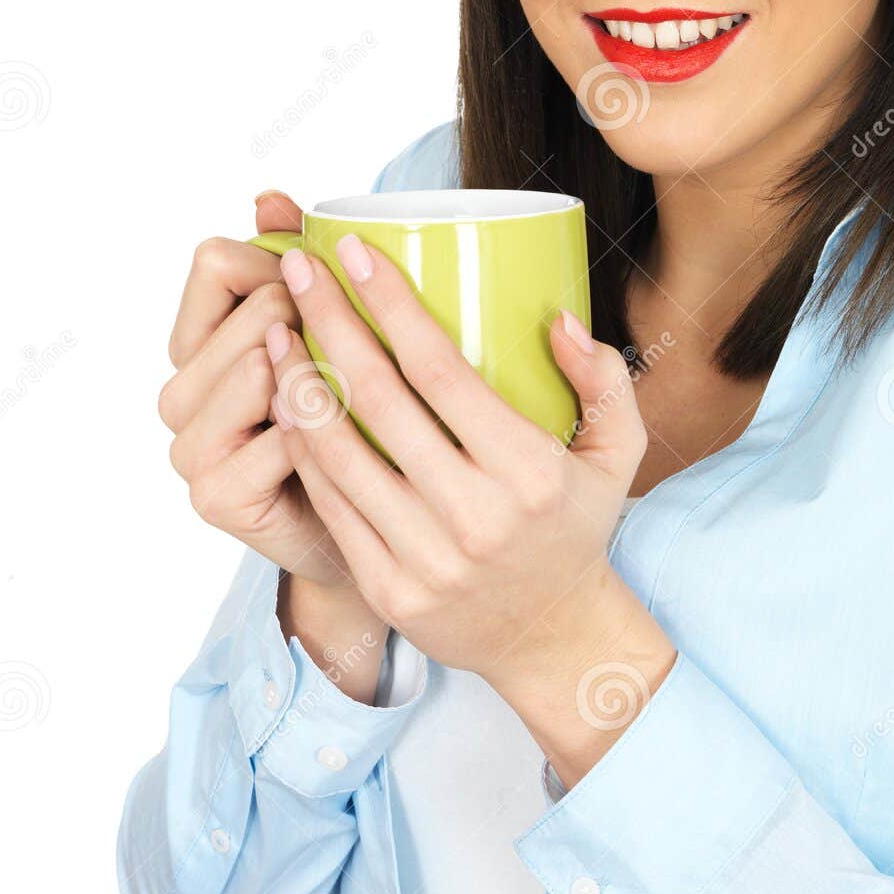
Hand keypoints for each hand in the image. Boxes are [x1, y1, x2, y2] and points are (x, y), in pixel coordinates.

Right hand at [157, 190, 352, 587]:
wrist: (373, 531)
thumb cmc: (355, 422)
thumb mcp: (330, 334)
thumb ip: (291, 260)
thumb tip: (269, 198)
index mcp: (197, 343)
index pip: (215, 261)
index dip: (277, 263)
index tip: (322, 287)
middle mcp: (179, 394)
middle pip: (247, 313)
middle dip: (310, 319)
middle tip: (354, 354)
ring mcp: (191, 450)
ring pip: (259, 368)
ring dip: (321, 375)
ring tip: (357, 399)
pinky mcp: (216, 498)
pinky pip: (279, 435)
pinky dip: (324, 432)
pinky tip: (352, 444)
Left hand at [263, 233, 669, 712]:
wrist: (554, 641)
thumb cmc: (576, 528)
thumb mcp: (619, 452)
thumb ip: (604, 379)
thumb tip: (558, 317)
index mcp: (528, 471)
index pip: (439, 369)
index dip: (389, 303)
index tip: (353, 252)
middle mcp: (474, 516)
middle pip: (377, 400)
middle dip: (328, 323)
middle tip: (298, 273)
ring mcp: (424, 559)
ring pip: (338, 453)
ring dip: (298, 384)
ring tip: (275, 332)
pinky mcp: (388, 590)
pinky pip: (330, 505)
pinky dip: (302, 450)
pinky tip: (286, 405)